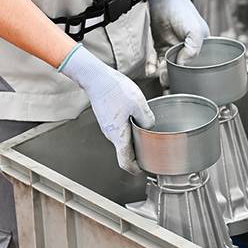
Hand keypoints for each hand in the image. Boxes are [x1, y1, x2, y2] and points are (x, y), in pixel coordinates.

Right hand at [59, 44, 154, 173]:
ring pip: (123, 141)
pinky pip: (120, 131)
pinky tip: (138, 123)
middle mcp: (111, 134)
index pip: (125, 162)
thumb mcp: (138, 104)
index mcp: (118, 135)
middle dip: (138, 156)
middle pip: (125, 153)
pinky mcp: (107, 119)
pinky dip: (129, 133)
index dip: (135, 170)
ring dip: (135, 143)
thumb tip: (151, 127)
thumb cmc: (114, 89)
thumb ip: (147, 118)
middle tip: (152, 154)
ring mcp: (107, 127)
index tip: (144, 170)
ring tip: (148, 138)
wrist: (96, 77)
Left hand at [148, 0, 208, 74]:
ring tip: (157, 73)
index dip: (186, 73)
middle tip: (165, 77)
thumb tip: (182, 65)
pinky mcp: (159, 45)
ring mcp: (172, 47)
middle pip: (179, 69)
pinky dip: (152, 66)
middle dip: (171, 75)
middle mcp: (186, 49)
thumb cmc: (182, 9)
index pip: (194, 66)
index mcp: (199, 47)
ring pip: (166, 67)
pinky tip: (150, 68)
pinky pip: (155, 60)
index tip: (178, 76)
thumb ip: (193, 50)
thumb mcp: (196, 30)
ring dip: (161, 73)